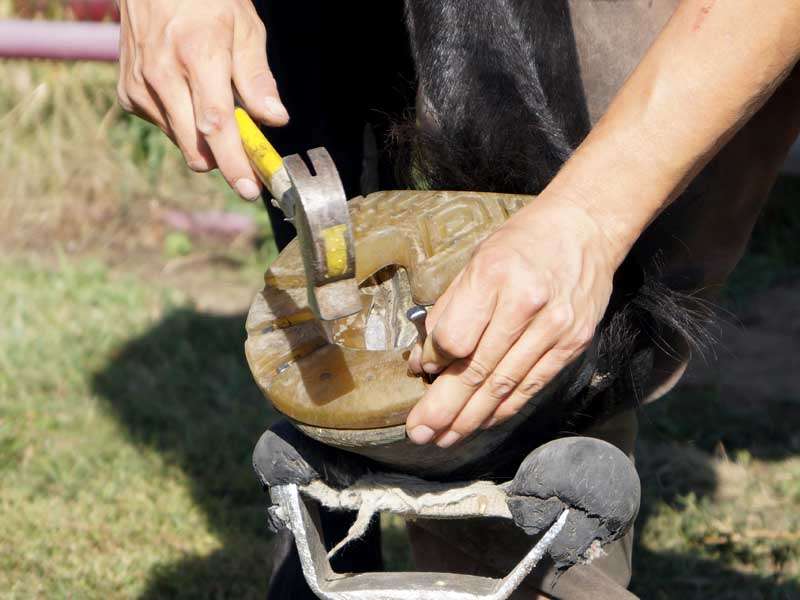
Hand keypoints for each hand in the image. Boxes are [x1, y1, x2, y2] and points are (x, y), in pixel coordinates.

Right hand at [117, 0, 288, 199]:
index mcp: (197, 54)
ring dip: (205, 140)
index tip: (249, 189)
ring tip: (215, 103)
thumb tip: (274, 119)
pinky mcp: (129, 94)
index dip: (234, 162)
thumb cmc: (207, 2)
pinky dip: (184, 124)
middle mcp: (162, 73)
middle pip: (196, 146)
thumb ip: (258, 78)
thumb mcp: (245, 28)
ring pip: (183, 143)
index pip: (216, 124)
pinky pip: (166, 128)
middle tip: (248, 158)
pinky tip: (188, 95)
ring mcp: (141, 86)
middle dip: (225, 162)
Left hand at [406, 198, 618, 446]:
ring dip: (470, 418)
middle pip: (477, 369)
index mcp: (494, 275)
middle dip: (444, 407)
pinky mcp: (572, 344)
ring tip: (443, 438)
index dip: (434, 361)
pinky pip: (531, 385)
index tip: (422, 371)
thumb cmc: (522, 242)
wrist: (585, 228)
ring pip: (504, 385)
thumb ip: (449, 310)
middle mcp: (525, 303)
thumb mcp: (477, 260)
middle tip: (419, 433)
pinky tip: (481, 423)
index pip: (455, 337)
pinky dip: (504, 408)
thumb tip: (423, 360)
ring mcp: (554, 327)